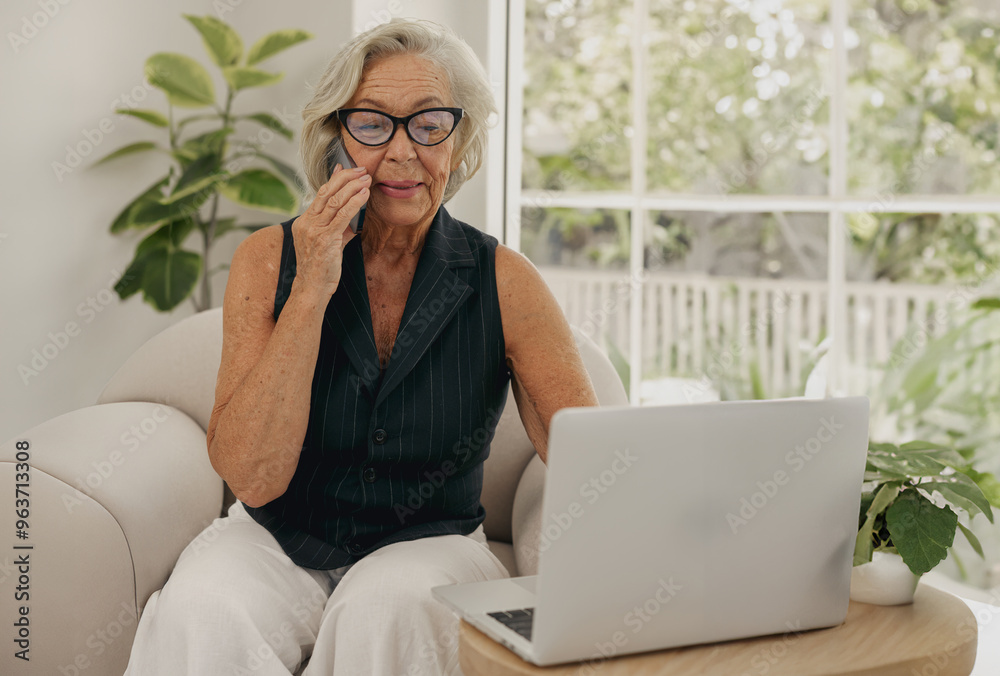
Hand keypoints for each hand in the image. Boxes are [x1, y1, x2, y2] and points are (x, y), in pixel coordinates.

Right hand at [290, 164, 370, 297]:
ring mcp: (314, 230)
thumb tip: (352, 217)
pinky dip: (354, 203)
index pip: (319, 194)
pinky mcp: (324, 239)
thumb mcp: (328, 244)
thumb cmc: (320, 269)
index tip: (345, 168)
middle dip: (345, 178)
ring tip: (366, 179)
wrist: (311, 288)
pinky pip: (342, 216)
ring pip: (334, 201)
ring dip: (352, 187)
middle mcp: (306, 223)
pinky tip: (364, 195)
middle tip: (361, 170)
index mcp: (304, 222)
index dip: (334, 179)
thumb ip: (338, 229)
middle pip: (325, 191)